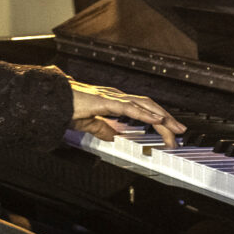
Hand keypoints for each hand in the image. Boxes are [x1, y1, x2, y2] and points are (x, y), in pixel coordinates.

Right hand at [68, 79, 185, 147]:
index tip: (170, 130)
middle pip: (148, 105)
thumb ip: (102, 129)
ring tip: (174, 128)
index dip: (157, 117)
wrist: (53, 100)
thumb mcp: (89, 122)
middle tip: (180, 131)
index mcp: (113, 100)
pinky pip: (130, 107)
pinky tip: (156, 119)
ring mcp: (112, 96)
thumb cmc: (67, 107)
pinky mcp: (105, 101)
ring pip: (144, 105)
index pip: (141, 108)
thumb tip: (114, 137)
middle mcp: (116, 96)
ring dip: (162, 117)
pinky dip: (145, 113)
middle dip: (166, 118)